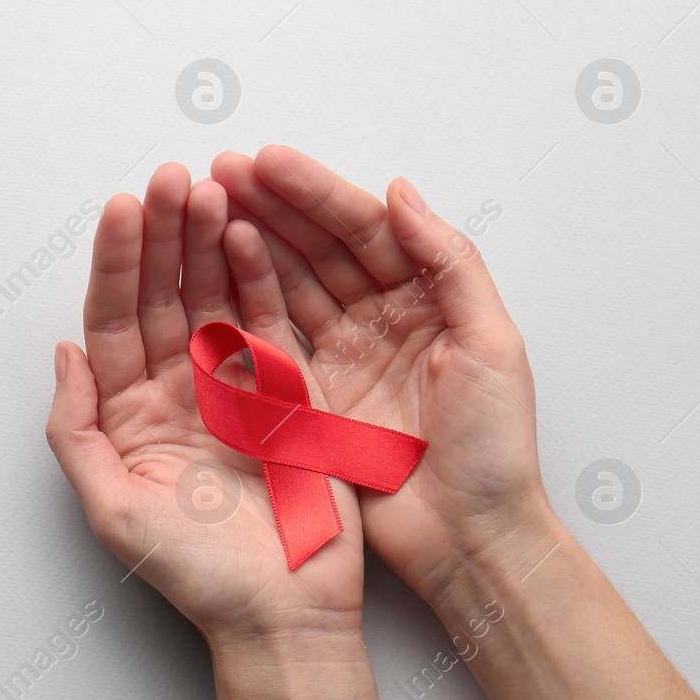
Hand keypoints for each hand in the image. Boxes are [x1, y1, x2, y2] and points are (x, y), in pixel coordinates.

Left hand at [46, 163, 369, 647]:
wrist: (282, 614)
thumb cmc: (196, 575)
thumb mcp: (111, 508)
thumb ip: (76, 430)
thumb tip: (62, 353)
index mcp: (131, 409)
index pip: (115, 318)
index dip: (116, 261)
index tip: (122, 208)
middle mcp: (177, 385)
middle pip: (163, 292)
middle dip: (163, 232)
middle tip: (169, 176)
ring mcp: (233, 382)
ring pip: (213, 293)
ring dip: (208, 239)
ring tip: (207, 188)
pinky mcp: (286, 386)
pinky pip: (268, 317)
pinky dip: (259, 273)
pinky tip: (246, 231)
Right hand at [209, 146, 554, 604]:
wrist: (469, 537)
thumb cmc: (494, 449)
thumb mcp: (492, 344)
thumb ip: (450, 263)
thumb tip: (402, 193)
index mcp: (427, 298)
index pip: (364, 228)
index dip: (316, 192)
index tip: (269, 163)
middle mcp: (381, 319)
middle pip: (319, 246)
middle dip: (271, 205)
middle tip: (221, 171)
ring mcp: (343, 355)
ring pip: (290, 281)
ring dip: (249, 240)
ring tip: (206, 203)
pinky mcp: (310, 395)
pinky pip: (272, 335)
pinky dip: (243, 299)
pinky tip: (214, 266)